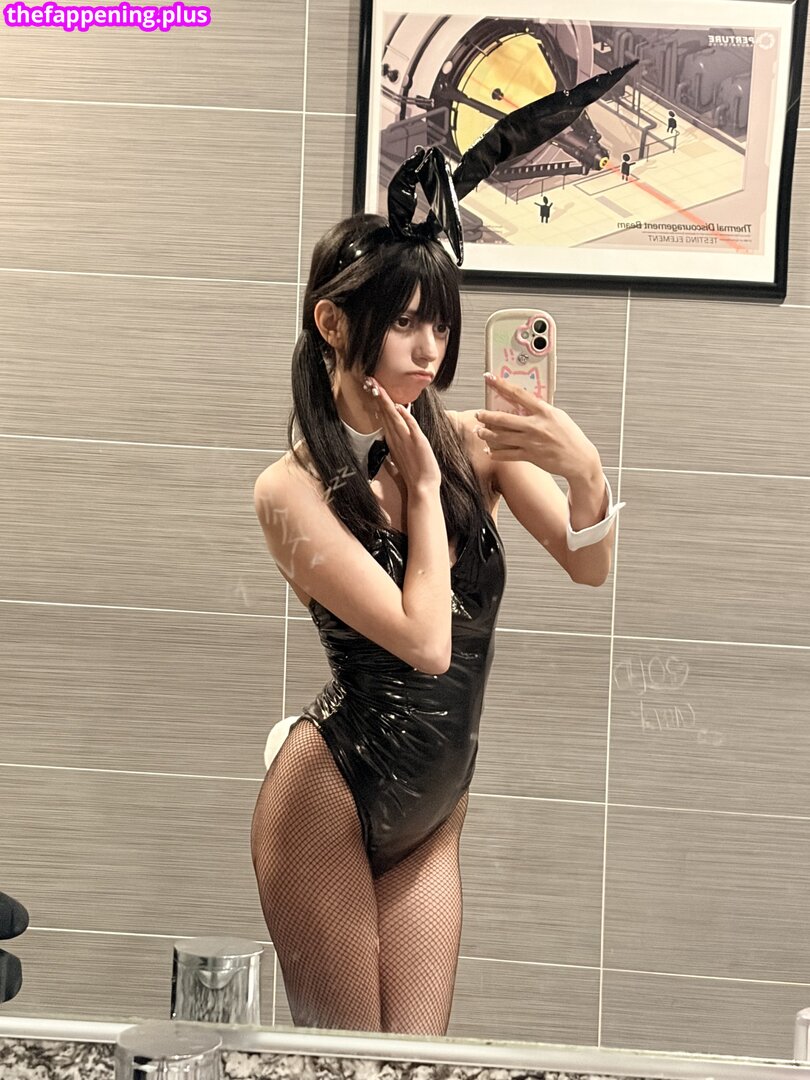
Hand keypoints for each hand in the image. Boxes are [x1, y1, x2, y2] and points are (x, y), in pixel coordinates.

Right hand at [366, 378, 440, 491]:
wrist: (422, 487)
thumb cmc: (414, 473)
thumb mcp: (402, 456)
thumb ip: (397, 443)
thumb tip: (392, 434)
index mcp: (393, 440)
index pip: (384, 417)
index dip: (379, 402)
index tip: (373, 389)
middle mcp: (397, 438)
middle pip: (386, 413)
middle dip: (379, 397)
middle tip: (371, 381)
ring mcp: (406, 440)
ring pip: (394, 417)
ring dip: (387, 403)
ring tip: (379, 389)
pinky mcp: (418, 442)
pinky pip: (411, 426)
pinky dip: (405, 417)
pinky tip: (400, 407)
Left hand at [475, 373, 600, 481]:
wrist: (580, 459)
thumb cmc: (570, 437)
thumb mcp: (558, 416)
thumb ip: (541, 410)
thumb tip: (525, 403)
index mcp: (544, 411)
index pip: (518, 394)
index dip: (501, 385)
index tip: (490, 378)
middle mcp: (536, 425)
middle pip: (504, 418)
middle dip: (487, 416)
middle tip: (478, 414)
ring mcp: (532, 441)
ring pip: (502, 436)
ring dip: (487, 434)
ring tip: (479, 431)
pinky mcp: (530, 456)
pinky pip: (507, 454)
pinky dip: (496, 453)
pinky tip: (489, 451)